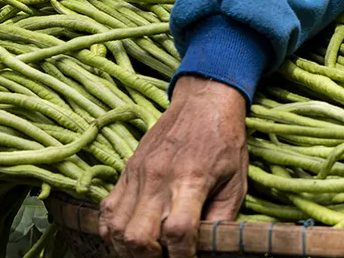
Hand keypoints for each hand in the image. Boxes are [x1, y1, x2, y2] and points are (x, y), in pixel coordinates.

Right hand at [99, 75, 248, 257]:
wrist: (204, 101)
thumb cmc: (226, 141)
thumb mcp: (236, 181)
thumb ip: (222, 218)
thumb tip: (209, 248)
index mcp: (192, 179)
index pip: (178, 231)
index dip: (181, 256)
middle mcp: (160, 177)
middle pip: (139, 236)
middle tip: (164, 257)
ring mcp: (139, 173)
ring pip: (117, 227)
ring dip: (128, 249)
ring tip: (146, 252)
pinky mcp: (127, 169)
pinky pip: (107, 209)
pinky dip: (112, 231)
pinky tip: (128, 238)